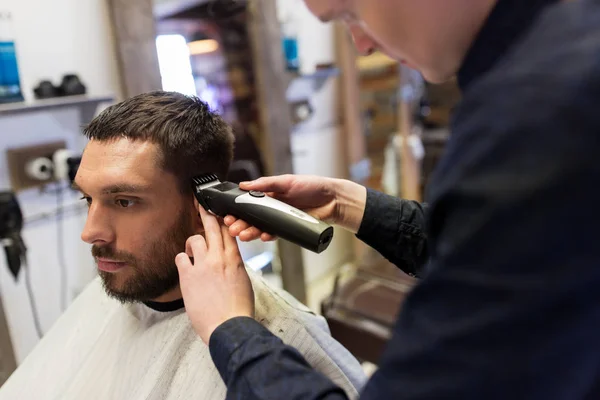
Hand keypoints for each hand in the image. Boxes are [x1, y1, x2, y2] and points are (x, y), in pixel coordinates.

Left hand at [175, 204, 254, 343]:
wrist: (229, 326)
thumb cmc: (239, 309)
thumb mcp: (244, 282)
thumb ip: (235, 267)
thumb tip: (229, 262)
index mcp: (235, 260)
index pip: (228, 232)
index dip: (222, 219)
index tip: (217, 213)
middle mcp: (219, 258)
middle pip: (212, 228)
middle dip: (205, 214)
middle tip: (199, 205)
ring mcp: (203, 265)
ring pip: (194, 239)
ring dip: (193, 244)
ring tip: (193, 253)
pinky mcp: (189, 276)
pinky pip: (180, 257)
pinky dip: (182, 259)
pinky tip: (186, 267)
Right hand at [225, 174, 366, 241]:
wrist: (333, 200)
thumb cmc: (312, 186)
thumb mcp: (287, 181)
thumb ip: (266, 184)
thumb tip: (243, 184)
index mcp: (268, 195)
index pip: (247, 203)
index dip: (236, 210)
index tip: (227, 215)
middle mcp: (271, 208)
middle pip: (251, 218)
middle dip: (240, 224)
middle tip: (232, 228)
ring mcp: (279, 220)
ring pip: (260, 228)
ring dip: (251, 232)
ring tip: (243, 235)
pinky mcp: (288, 229)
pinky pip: (275, 234)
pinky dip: (268, 236)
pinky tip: (263, 236)